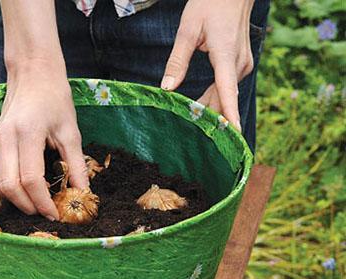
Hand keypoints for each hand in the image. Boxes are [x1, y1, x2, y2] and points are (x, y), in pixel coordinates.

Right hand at [0, 59, 88, 219]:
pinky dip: (11, 187)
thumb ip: (76, 165)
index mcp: (27, 133)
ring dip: (17, 200)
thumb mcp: (71, 131)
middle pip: (9, 187)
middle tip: (46, 213)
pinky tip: (28, 189)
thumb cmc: (55, 98)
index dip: (43, 202)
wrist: (32, 73)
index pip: (31, 179)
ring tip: (38, 204)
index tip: (56, 214)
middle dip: (27, 206)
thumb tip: (83, 194)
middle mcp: (5, 138)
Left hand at [161, 0, 254, 129]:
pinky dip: (216, 96)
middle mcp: (239, 62)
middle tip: (188, 130)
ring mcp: (243, 64)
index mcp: (225, 54)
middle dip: (208, 115)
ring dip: (210, 106)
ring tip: (191, 119)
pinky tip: (202, 106)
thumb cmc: (209, 5)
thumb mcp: (187, 30)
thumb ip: (177, 60)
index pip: (227, 90)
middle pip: (223, 97)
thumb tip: (167, 87)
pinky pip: (228, 86)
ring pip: (226, 93)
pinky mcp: (242, 64)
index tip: (232, 133)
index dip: (229, 113)